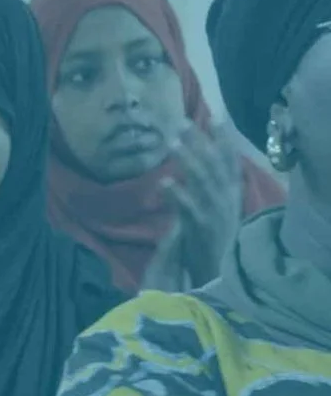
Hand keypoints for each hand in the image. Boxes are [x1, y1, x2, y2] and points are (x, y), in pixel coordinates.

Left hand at [162, 121, 246, 287]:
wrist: (220, 279)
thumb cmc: (214, 246)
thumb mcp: (214, 214)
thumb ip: (206, 193)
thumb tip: (193, 170)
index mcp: (231, 196)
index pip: (229, 162)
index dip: (223, 140)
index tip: (215, 117)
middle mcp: (226, 201)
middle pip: (213, 165)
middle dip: (199, 142)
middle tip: (180, 121)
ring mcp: (214, 214)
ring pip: (202, 181)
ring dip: (187, 160)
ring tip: (170, 142)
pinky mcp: (201, 229)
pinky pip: (188, 209)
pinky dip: (177, 194)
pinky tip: (163, 182)